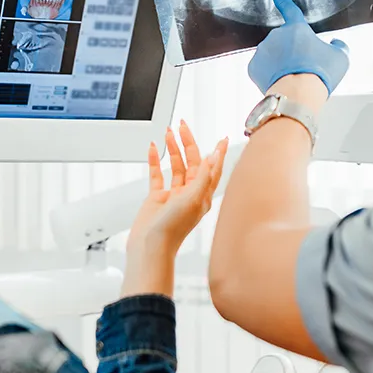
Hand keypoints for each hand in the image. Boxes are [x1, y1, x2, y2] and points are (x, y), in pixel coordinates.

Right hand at [127, 121, 227, 269]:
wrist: (150, 246)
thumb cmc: (173, 228)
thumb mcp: (192, 199)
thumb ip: (203, 177)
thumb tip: (212, 157)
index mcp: (202, 195)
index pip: (213, 169)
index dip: (218, 153)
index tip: (222, 138)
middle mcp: (189, 194)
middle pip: (192, 162)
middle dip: (188, 143)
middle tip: (183, 126)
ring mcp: (173, 195)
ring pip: (175, 166)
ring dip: (172, 149)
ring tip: (168, 134)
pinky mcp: (157, 198)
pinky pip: (157, 175)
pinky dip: (155, 161)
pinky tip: (153, 149)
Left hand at [247, 0, 349, 94]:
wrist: (298, 94)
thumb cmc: (320, 74)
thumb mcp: (340, 57)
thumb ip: (339, 46)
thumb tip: (336, 43)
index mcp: (296, 28)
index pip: (290, 10)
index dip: (284, 3)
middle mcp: (276, 35)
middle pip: (284, 41)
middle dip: (291, 50)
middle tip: (303, 67)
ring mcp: (262, 51)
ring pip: (272, 54)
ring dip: (280, 62)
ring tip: (292, 78)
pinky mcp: (253, 67)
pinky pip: (262, 68)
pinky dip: (269, 74)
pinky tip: (280, 82)